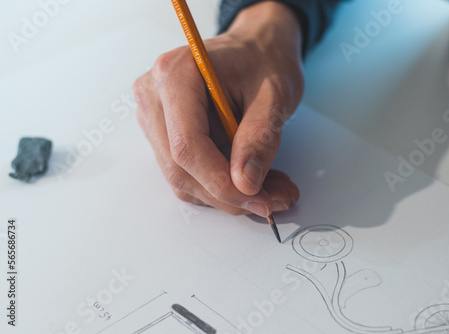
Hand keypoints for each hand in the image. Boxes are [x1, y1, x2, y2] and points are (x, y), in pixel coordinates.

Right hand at [133, 2, 303, 216]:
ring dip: (226, 194)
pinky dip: (219, 185)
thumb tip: (245, 183)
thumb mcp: (275, 95)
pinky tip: (251, 180)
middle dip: (228, 194)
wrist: (256, 47)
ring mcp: (155, 114)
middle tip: (273, 200)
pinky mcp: (164, 131)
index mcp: (176, 75)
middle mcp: (155, 94)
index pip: (187, 146)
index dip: (220, 182)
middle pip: (180, 167)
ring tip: (271, 190)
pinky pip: (186, 172)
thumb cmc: (263, 60)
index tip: (258, 198)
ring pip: (182, 177)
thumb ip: (259, 138)